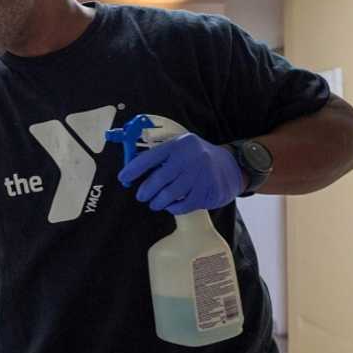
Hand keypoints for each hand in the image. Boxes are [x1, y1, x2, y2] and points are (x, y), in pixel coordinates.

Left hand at [118, 134, 243, 214]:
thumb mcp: (180, 147)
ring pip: (170, 194)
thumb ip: (159, 155)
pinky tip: (170, 206)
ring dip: (157, 202)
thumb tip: (132, 169)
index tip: (123, 178)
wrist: (230, 165)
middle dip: (145, 190)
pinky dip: (173, 208)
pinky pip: (184, 205)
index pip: (150, 157)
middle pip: (159, 179)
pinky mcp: (208, 191)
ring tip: (154, 203)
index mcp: (179, 145)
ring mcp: (200, 175)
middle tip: (140, 196)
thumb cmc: (196, 157)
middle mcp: (190, 158)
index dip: (133, 169)